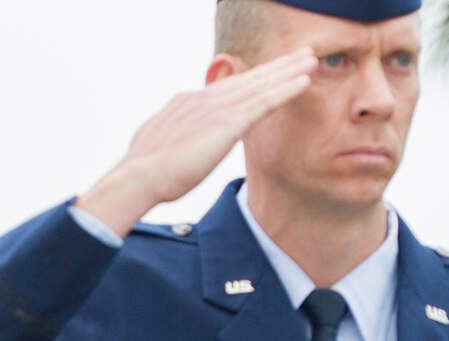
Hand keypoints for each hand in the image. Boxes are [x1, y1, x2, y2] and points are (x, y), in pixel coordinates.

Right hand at [75, 49, 316, 236]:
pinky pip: (264, 103)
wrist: (136, 178)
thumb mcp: (155, 146)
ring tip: (311, 59)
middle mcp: (202, 99)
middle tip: (300, 54)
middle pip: (247, 78)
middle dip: (276, 65)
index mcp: (186, 103)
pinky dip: (285, 90)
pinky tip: (304, 81)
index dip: (251, 78)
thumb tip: (171, 145)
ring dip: (288, 71)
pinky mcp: (226, 123)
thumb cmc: (141, 173)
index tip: (269, 71)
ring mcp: (215, 109)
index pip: (226, 87)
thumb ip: (171, 139)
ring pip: (260, 84)